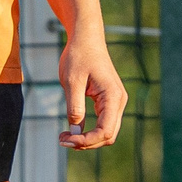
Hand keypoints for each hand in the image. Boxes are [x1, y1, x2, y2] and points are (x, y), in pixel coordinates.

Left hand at [58, 35, 128, 149]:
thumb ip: (74, 107)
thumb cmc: (78, 56)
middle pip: (108, 136)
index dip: (87, 141)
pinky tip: (73, 129)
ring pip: (107, 132)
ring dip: (88, 139)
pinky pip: (103, 123)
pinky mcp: (109, 101)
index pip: (105, 131)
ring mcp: (116, 101)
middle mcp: (119, 101)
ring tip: (65, 136)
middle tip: (62, 140)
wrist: (86, 38)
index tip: (66, 139)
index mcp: (113, 97)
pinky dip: (90, 130)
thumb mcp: (71, 82)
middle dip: (86, 142)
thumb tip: (75, 132)